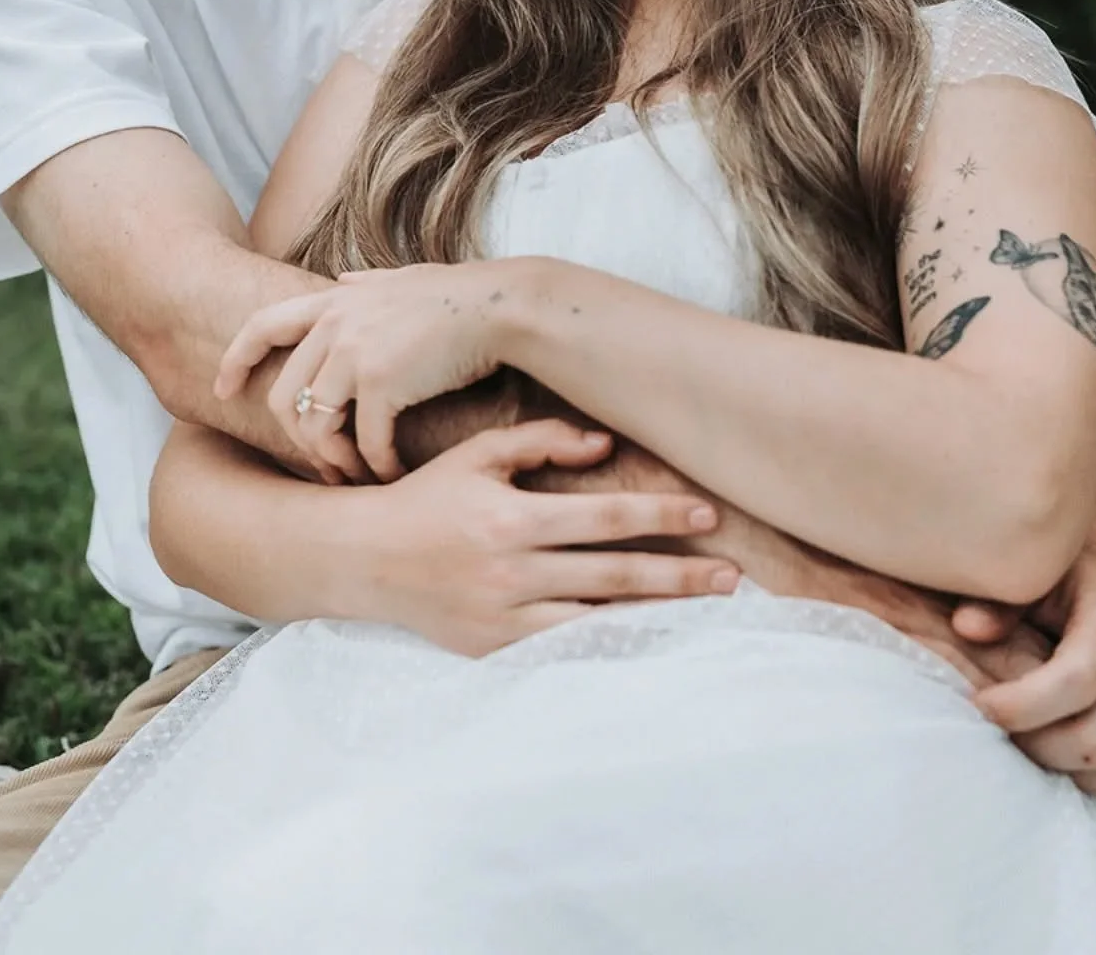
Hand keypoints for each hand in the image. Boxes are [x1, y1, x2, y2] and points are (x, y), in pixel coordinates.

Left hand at [215, 265, 510, 482]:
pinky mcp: (381, 383)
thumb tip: (342, 281)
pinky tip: (390, 475)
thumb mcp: (404, 279)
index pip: (262, 326)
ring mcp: (354, 353)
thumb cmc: (461, 297)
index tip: (222, 388)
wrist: (501, 308)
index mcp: (335, 301)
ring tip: (356, 477)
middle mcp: (335, 324)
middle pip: (283, 394)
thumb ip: (366, 285)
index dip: (235, 359)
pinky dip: (374, 465)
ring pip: (315, 424)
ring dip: (333, 460)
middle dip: (295, 438)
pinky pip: (363, 439)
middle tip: (322, 464)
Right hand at [350, 419, 740, 655]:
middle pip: (615, 576)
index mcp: (511, 520)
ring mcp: (504, 621)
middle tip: (732, 576)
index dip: (660, 515)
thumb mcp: (478, 455)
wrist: (362, 560)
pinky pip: (564, 650)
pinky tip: (647, 641)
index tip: (707, 514)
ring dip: (656, 615)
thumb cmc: (427, 498)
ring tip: (707, 614)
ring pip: (598, 621)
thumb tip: (605, 446)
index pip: (604, 518)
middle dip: (680, 576)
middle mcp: (512, 574)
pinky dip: (609, 645)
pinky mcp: (494, 652)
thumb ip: (542, 442)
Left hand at [952, 534, 1095, 819]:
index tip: (979, 704)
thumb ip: (996, 599)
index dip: (1022, 706)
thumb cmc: (1049, 569)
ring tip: (1031, 748)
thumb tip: (969, 627)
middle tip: (999, 730)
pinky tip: (1076, 775)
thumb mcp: (1022, 569)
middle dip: (1037, 747)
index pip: (1076, 682)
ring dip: (1074, 778)